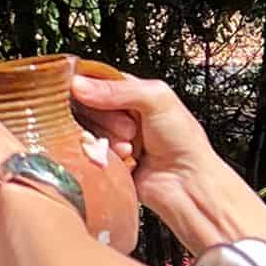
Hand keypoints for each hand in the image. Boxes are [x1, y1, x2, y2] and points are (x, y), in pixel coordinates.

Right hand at [71, 69, 259, 251]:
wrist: (187, 186)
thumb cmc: (184, 143)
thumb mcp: (157, 100)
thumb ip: (118, 89)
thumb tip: (78, 85)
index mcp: (130, 92)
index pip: (92, 79)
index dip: (88, 87)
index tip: (90, 96)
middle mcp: (117, 114)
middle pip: (84, 106)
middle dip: (104, 118)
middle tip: (130, 128)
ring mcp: (108, 138)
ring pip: (83, 130)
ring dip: (106, 139)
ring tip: (130, 146)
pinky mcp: (103, 160)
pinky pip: (85, 153)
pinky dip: (102, 155)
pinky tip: (124, 158)